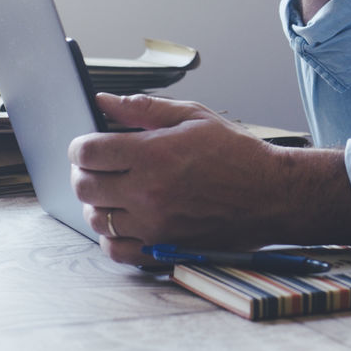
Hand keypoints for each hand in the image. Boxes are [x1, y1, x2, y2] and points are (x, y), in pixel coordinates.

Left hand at [69, 94, 288, 265]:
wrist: (271, 195)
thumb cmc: (236, 153)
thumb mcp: (195, 117)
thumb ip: (145, 109)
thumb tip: (104, 100)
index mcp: (154, 154)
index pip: (88, 151)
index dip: (80, 146)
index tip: (87, 145)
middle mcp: (149, 191)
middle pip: (85, 185)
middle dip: (84, 172)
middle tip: (97, 167)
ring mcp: (154, 224)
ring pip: (95, 218)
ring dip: (97, 203)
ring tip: (114, 191)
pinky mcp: (163, 248)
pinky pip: (115, 250)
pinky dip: (110, 236)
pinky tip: (123, 220)